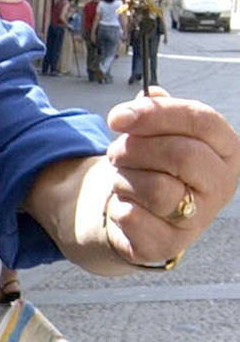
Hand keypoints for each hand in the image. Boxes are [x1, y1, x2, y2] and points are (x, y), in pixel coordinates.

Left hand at [101, 89, 239, 265]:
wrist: (136, 213)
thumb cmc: (151, 165)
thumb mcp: (156, 133)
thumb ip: (154, 111)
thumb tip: (149, 96)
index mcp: (226, 149)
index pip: (202, 120)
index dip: (156, 114)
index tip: (117, 118)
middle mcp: (222, 184)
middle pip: (180, 154)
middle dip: (135, 149)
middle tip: (115, 152)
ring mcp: (200, 219)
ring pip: (157, 188)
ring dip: (124, 178)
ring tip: (122, 179)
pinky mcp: (169, 244)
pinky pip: (134, 218)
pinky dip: (118, 206)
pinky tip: (124, 205)